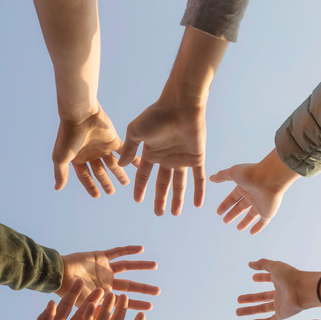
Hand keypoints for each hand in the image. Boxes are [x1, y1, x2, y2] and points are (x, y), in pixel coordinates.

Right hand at [52, 106, 127, 196]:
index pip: (85, 176)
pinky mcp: (113, 140)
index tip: (97, 196)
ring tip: (126, 182)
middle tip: (112, 192)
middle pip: (100, 171)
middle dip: (106, 182)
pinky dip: (131, 159)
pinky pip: (124, 152)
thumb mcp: (60, 157)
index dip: (90, 186)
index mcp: (77, 158)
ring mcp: (102, 147)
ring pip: (112, 163)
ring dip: (119, 173)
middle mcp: (90, 153)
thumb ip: (61, 173)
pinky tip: (137, 165)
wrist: (80, 114)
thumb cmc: (68, 136)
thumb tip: (57, 188)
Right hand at [58, 245, 159, 309]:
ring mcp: (103, 269)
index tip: (150, 307)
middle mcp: (106, 282)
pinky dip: (128, 250)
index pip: (124, 302)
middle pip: (129, 286)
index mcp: (103, 296)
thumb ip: (99, 312)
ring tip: (155, 265)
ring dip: (140, 266)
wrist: (57, 275)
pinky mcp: (100, 257)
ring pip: (127, 267)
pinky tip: (141, 249)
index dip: (137, 304)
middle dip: (143, 288)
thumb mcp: (86, 307)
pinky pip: (117, 252)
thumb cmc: (68, 294)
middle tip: (158, 291)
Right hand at [118, 99, 206, 215]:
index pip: (144, 174)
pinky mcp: (197, 157)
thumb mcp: (135, 132)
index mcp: (152, 152)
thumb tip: (121, 165)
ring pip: (180, 184)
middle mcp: (167, 157)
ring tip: (174, 213)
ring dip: (177, 199)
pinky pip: (199, 178)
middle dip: (160, 198)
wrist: (180, 106)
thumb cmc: (156, 115)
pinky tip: (198, 205)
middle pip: (163, 183)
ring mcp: (182, 158)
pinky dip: (199, 191)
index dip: (140, 187)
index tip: (138, 200)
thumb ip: (128, 149)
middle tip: (158, 214)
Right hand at [210, 149, 298, 234]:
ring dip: (245, 222)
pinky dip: (258, 227)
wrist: (270, 177)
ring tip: (238, 228)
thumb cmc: (251, 173)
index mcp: (244, 187)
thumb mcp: (232, 173)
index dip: (225, 205)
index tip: (218, 212)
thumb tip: (211, 177)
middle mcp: (252, 195)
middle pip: (241, 207)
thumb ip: (222, 176)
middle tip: (225, 221)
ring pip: (251, 215)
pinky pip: (262, 222)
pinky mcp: (268, 212)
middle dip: (233, 214)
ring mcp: (261, 204)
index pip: (232, 198)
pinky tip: (252, 232)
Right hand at [237, 259, 320, 319]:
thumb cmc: (291, 276)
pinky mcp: (282, 314)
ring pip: (263, 308)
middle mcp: (280, 292)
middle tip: (239, 299)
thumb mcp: (275, 266)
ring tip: (237, 311)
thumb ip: (263, 264)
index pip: (269, 278)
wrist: (304, 290)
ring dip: (250, 310)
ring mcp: (281, 304)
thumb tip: (250, 264)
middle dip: (250, 298)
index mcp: (280, 280)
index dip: (261, 277)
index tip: (253, 277)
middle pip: (262, 296)